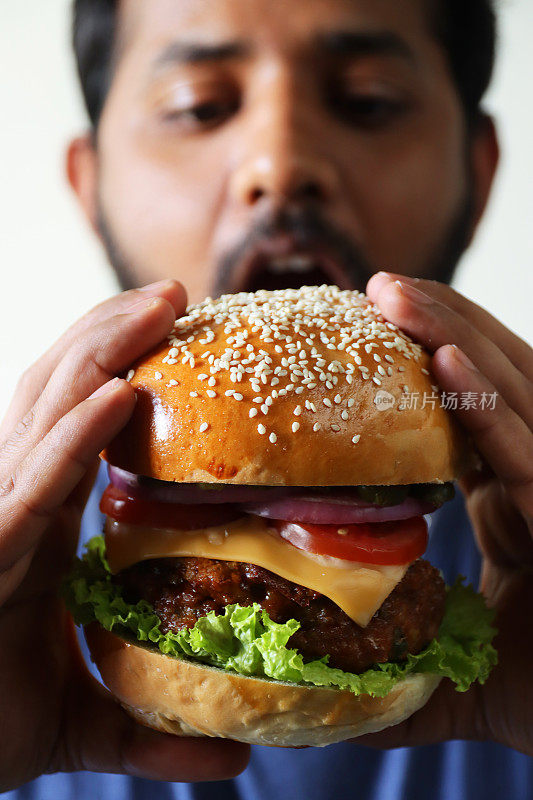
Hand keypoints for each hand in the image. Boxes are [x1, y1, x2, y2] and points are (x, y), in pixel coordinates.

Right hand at [0, 280, 249, 791]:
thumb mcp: (87, 724)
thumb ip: (158, 733)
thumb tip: (239, 758)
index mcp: (41, 521)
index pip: (82, 424)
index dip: (126, 369)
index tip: (185, 334)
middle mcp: (15, 502)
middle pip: (65, 394)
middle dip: (117, 334)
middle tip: (180, 294)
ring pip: (45, 415)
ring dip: (103, 353)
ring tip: (162, 306)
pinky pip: (33, 481)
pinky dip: (73, 437)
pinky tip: (120, 396)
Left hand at [351, 272, 532, 755]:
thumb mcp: (460, 664)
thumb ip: (398, 655)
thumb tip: (322, 673)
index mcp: (517, 496)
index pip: (473, 411)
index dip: (427, 363)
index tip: (367, 328)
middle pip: (495, 381)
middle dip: (440, 324)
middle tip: (376, 287)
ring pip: (517, 395)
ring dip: (459, 336)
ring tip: (396, 295)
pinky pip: (531, 455)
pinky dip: (494, 409)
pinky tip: (449, 361)